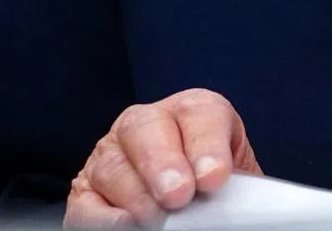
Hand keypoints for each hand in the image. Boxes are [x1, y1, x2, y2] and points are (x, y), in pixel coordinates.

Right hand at [65, 88, 261, 225]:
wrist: (196, 198)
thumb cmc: (215, 189)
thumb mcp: (232, 179)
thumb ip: (237, 186)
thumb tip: (245, 200)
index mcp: (193, 112)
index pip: (200, 112)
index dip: (206, 144)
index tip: (214, 178)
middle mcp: (148, 124)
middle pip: (146, 127)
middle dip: (163, 162)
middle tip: (179, 195)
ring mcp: (111, 155)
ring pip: (112, 164)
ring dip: (135, 194)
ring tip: (156, 219)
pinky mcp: (86, 193)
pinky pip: (86, 203)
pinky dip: (103, 217)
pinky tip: (125, 225)